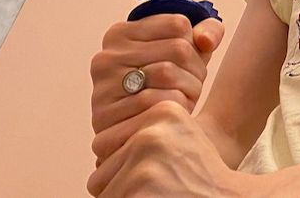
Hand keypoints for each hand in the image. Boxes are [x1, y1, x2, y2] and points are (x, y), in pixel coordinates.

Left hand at [87, 101, 254, 196]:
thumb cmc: (200, 178)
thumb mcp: (180, 138)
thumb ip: (143, 133)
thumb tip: (98, 144)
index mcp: (164, 111)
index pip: (106, 142)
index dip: (123, 165)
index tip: (155, 171)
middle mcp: (153, 128)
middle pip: (101, 163)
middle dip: (119, 182)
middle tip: (157, 187)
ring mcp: (145, 155)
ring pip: (100, 186)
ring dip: (122, 196)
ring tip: (158, 195)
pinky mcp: (139, 183)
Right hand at [90, 15, 224, 161]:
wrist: (138, 137)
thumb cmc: (166, 88)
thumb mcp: (187, 54)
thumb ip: (207, 33)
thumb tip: (206, 41)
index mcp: (120, 35)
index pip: (178, 25)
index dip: (196, 45)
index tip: (188, 61)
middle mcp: (105, 58)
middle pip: (178, 48)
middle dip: (195, 69)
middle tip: (189, 84)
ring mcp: (103, 88)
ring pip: (168, 73)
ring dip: (189, 90)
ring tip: (182, 98)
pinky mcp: (107, 118)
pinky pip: (157, 103)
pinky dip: (176, 109)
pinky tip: (172, 114)